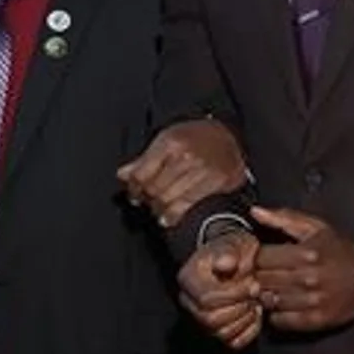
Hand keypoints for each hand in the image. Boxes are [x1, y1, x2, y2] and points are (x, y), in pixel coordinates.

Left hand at [118, 120, 246, 227]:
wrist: (230, 135)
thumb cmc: (197, 137)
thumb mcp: (168, 139)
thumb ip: (144, 158)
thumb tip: (123, 175)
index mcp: (170, 143)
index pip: (141, 174)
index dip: (134, 188)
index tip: (134, 194)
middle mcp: (185, 156)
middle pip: (153, 188)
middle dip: (146, 199)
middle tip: (146, 202)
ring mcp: (202, 169)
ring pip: (167, 199)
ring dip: (158, 208)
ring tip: (157, 210)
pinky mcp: (216, 180)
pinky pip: (187, 204)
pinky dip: (173, 215)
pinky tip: (167, 218)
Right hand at [178, 230, 261, 348]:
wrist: (236, 256)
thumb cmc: (233, 249)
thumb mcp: (233, 243)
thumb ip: (229, 252)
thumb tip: (226, 264)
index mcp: (188, 279)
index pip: (206, 299)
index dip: (233, 294)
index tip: (253, 283)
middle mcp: (189, 302)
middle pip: (210, 320)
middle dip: (239, 308)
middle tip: (256, 292)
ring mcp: (202, 318)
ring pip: (220, 333)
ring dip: (245, 319)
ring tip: (255, 302)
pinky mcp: (218, 329)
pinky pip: (233, 341)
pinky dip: (249, 331)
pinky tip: (256, 313)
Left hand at [252, 207, 353, 331]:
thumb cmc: (338, 250)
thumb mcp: (316, 228)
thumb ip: (283, 218)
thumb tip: (254, 211)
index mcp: (307, 252)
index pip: (261, 258)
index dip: (258, 257)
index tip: (265, 258)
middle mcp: (309, 277)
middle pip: (262, 280)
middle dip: (261, 276)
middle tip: (269, 274)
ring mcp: (312, 301)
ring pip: (269, 301)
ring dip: (269, 295)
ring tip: (278, 288)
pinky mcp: (315, 320)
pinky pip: (279, 320)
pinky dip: (277, 313)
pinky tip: (286, 303)